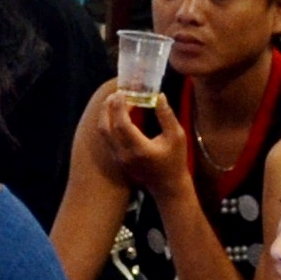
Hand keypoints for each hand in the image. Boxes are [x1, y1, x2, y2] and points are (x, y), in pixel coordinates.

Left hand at [92, 80, 193, 195]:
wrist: (168, 186)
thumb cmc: (175, 160)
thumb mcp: (177, 136)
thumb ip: (167, 116)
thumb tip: (158, 96)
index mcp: (139, 149)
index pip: (122, 124)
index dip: (120, 106)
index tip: (124, 93)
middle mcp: (124, 154)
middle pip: (106, 127)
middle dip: (108, 108)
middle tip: (115, 94)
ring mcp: (118, 158)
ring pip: (103, 133)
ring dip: (105, 115)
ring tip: (113, 102)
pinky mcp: (117, 160)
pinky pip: (107, 139)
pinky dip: (108, 124)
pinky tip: (116, 115)